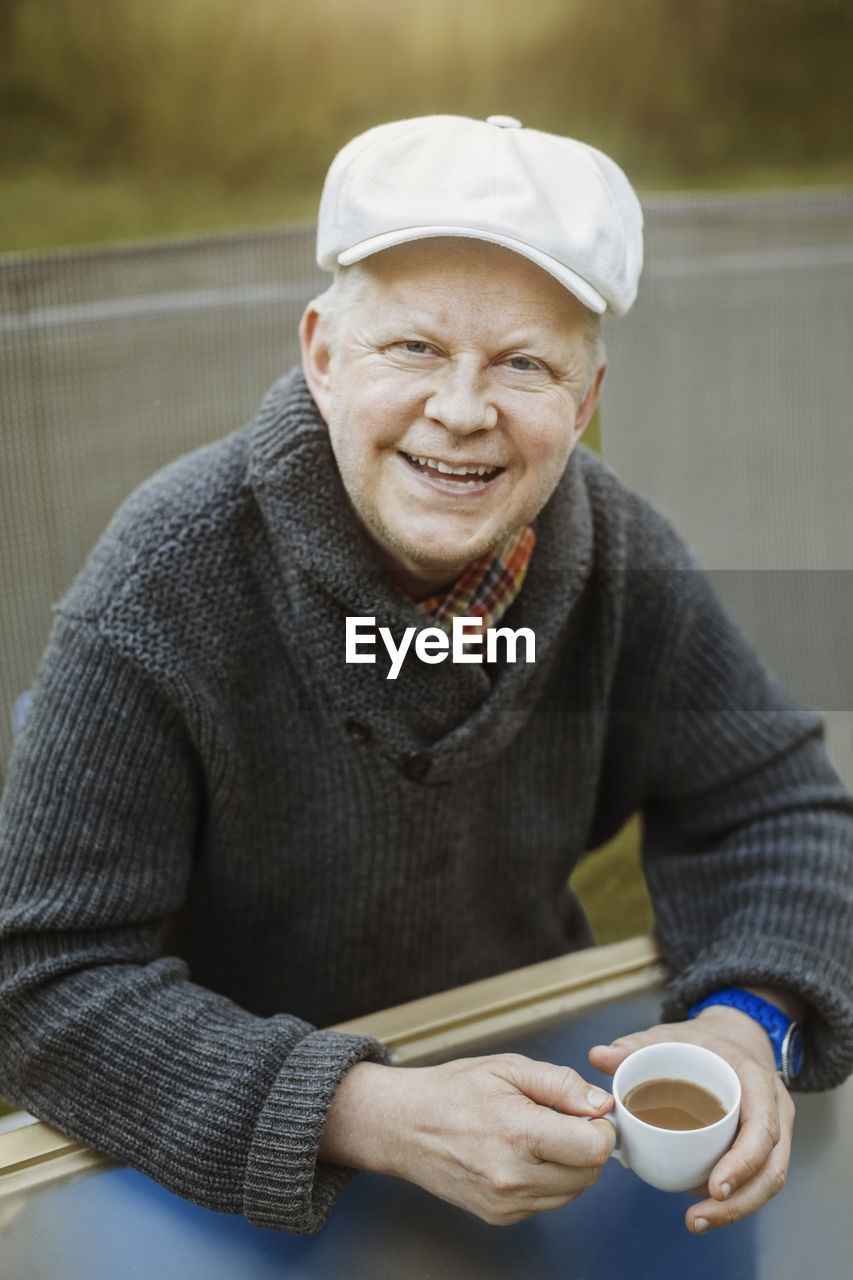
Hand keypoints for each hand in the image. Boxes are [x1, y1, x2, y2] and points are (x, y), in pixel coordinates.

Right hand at [319, 1053, 615, 1224]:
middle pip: (589, 1174)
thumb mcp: (507, 1068)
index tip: (589, 1113)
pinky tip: (523, 1155)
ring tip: (538, 1135)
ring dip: (569, 1165)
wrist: (404, 1126)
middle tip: (562, 1119)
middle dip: (587, 1145)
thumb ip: (560, 1084)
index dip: (601, 1128)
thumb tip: (599, 1102)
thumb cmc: (452, 1091)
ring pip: (572, 1192)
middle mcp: (514, 1177)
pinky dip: (548, 1180)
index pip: (594, 1149)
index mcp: (518, 1134)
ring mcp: (507, 1203)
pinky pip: (547, 1202)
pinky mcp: (501, 1217)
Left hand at [588, 1006, 794, 1233]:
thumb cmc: (703, 1041)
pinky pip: (757, 1178)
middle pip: (771, 1167)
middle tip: (696, 1218)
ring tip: (696, 1220)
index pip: (763, 1128)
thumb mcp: (672, 1035)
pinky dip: (734, 1199)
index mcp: (756, 1080)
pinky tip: (704, 1208)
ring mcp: (774, 1130)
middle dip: (738, 1202)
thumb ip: (636, 1045)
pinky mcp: (763, 1146)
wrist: (734, 1037)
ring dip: (735, 1209)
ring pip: (768, 1180)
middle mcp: (774, 1109)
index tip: (714, 1186)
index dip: (743, 1162)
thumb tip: (598, 1056)